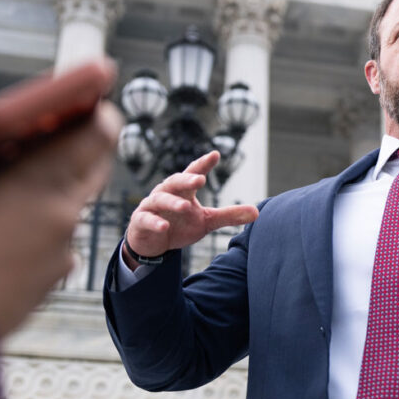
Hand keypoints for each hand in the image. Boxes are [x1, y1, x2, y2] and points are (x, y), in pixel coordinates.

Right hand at [0, 95, 123, 338]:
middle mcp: (60, 218)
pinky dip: (36, 235)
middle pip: (91, 170)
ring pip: (68, 210)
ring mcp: (59, 255)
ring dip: (51, 195)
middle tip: (62, 134)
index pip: (96, 135)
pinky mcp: (50, 284)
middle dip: (79, 150)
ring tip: (14, 189)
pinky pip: (52, 247)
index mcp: (35, 184)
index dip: (98, 115)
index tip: (95, 103)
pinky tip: (2, 236)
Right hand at [123, 151, 258, 268]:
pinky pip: (146, 219)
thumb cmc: (180, 225)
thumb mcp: (207, 221)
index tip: (215, 154)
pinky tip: (164, 227)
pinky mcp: (141, 221)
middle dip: (187, 179)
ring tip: (186, 206)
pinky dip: (155, 222)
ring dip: (173, 202)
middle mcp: (166, 193)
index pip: (194, 173)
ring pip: (160, 199)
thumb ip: (229, 216)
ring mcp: (152, 206)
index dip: (203, 164)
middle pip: (175, 181)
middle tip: (200, 179)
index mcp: (183, 190)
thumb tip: (257, 213)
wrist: (153, 243)